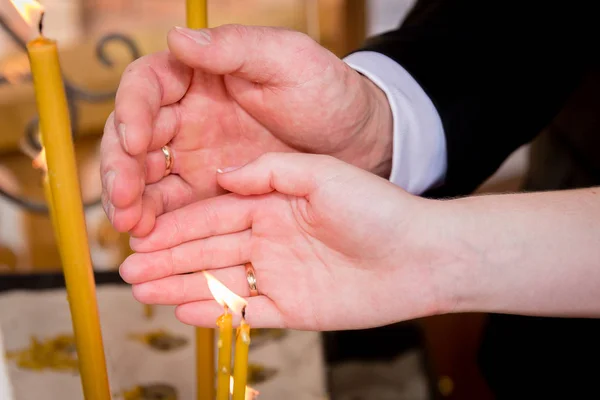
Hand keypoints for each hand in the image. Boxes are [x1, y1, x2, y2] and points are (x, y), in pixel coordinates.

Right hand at [101, 24, 392, 236]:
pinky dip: (158, 223)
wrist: (358, 143)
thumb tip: (177, 37)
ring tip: (131, 226)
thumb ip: (235, 48)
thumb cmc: (328, 94)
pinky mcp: (210, 193)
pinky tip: (149, 237)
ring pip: (147, 178)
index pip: (148, 87)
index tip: (138, 138)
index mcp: (201, 78)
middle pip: (135, 138)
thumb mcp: (289, 60)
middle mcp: (190, 118)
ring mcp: (197, 159)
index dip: (133, 110)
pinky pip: (174, 208)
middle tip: (124, 196)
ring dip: (131, 201)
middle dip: (123, 167)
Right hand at [119, 153, 442, 330]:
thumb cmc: (378, 208)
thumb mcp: (322, 174)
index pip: (214, 215)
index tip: (143, 234)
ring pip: (220, 283)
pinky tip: (185, 313)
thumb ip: (269, 172)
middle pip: (208, 251)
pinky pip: (248, 312)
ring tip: (142, 292)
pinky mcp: (295, 308)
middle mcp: (271, 239)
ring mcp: (281, 274)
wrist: (422, 254)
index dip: (177, 226)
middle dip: (167, 259)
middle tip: (129, 269)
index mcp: (273, 205)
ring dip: (180, 287)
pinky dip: (217, 314)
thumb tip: (222, 174)